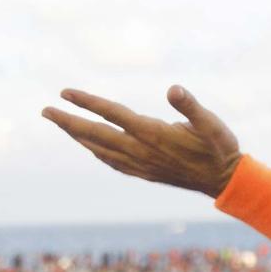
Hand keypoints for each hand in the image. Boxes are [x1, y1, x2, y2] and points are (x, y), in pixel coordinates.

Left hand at [44, 86, 242, 197]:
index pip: (112, 114)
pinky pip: (111, 162)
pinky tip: (90, 147)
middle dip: (68, 122)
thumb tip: (173, 89)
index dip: (87, 102)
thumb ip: (191, 106)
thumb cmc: (220, 148)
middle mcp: (141, 151)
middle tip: (45, 111)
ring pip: (99, 149)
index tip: (64, 92)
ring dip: (77, 136)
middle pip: (96, 134)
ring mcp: (141, 165)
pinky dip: (95, 152)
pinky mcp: (144, 173)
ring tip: (61, 124)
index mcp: (153, 134)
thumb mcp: (212, 124)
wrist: (225, 182)